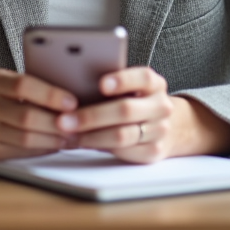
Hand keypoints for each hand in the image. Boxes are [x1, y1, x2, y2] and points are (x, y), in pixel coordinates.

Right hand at [0, 68, 78, 159]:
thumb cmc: (4, 98)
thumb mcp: (12, 83)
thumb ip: (35, 86)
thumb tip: (72, 98)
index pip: (23, 85)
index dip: (50, 95)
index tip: (72, 102)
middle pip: (26, 116)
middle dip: (57, 122)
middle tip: (79, 124)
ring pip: (26, 138)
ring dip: (54, 139)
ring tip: (73, 136)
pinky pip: (22, 152)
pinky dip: (44, 148)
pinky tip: (57, 145)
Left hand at [57, 66, 177, 163]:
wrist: (165, 127)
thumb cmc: (136, 102)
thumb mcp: (132, 88)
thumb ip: (112, 85)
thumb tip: (75, 84)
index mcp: (154, 85)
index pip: (143, 78)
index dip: (122, 80)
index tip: (101, 84)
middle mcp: (160, 106)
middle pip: (126, 110)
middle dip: (91, 116)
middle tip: (64, 120)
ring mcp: (160, 130)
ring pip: (122, 135)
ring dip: (90, 136)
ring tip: (69, 134)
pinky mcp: (154, 151)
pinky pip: (124, 152)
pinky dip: (100, 148)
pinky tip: (83, 142)